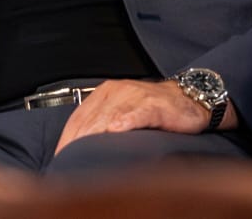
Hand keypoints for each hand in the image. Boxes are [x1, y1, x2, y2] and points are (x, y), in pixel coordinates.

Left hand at [53, 79, 237, 154]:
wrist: (191, 98)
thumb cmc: (156, 109)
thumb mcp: (124, 114)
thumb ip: (104, 124)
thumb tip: (82, 147)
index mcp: (104, 93)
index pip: (79, 117)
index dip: (68, 138)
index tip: (60, 156)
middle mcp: (116, 91)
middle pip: (90, 119)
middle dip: (77, 141)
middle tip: (69, 160)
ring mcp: (135, 96)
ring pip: (109, 116)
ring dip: (95, 134)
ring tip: (84, 152)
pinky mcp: (153, 104)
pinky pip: (136, 112)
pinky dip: (125, 121)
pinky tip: (117, 131)